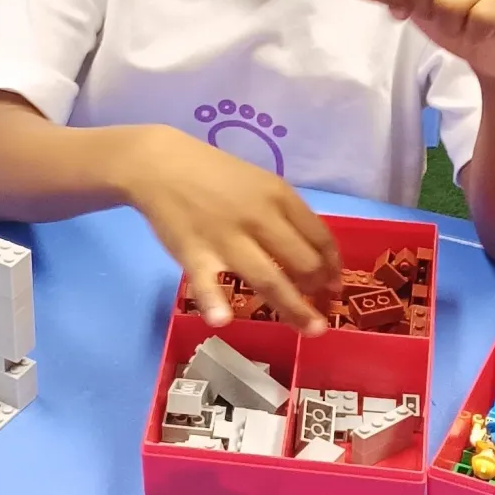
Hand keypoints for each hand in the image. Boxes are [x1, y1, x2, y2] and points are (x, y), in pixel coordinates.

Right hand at [126, 128, 339, 332]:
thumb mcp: (260, 182)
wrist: (161, 165)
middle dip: (317, 291)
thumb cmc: (215, 175)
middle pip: (302, 262)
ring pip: (268, 279)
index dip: (333, 266)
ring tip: (310, 330)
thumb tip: (313, 252)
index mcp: (279, 196)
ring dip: (293, 309)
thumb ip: (285, 214)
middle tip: (318, 310)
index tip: (334, 285)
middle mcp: (259, 218)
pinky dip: (213, 302)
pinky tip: (223, 321)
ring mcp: (226, 238)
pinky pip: (206, 282)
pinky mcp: (193, 253)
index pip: (320, 236)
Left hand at [330, 0, 494, 82]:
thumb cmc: (453, 15)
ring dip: (451, 25)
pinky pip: (480, 17)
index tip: (407, 7)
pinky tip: (483, 29)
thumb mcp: (410, 0)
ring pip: (450, 0)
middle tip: (441, 15)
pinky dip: (475, 33)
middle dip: (425, 8)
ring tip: (464, 22)